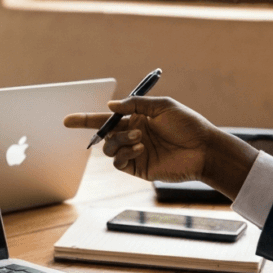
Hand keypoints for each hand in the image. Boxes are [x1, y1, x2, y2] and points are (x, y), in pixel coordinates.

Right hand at [65, 97, 258, 199]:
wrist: (204, 149)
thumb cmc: (188, 124)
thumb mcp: (163, 106)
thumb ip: (136, 105)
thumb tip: (110, 106)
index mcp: (137, 118)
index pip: (106, 117)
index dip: (85, 119)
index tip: (67, 120)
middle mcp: (132, 134)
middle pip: (102, 133)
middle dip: (92, 129)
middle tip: (100, 128)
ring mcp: (134, 152)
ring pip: (109, 147)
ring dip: (119, 140)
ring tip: (140, 138)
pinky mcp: (138, 168)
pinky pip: (119, 161)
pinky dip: (124, 153)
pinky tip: (140, 148)